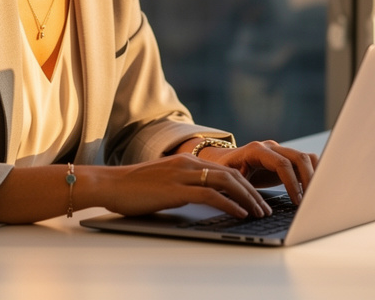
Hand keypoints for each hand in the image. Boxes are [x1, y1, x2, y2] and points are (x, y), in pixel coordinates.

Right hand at [82, 153, 270, 218]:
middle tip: (265, 208)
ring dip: (247, 199)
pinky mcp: (176, 189)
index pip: (226, 171)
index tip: (257, 199)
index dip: (246, 185)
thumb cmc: (132, 188)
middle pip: (232, 175)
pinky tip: (240, 214)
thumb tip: (203, 200)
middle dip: (253, 193)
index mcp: (187, 161)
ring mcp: (183, 175)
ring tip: (259, 213)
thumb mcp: (164, 183)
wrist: (109, 184)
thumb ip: (184, 187)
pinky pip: (211, 196)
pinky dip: (230, 204)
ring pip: (226, 183)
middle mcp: (188, 164)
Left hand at [201, 140, 317, 204]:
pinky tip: (314, 188)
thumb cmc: (224, 171)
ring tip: (315, 196)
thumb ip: (241, 186)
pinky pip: (306, 161)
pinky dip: (313, 172)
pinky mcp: (286, 158)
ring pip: (306, 158)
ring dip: (314, 176)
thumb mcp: (229, 178)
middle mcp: (271, 147)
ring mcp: (280, 150)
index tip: (297, 201)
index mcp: (256, 150)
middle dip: (309, 179)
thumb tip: (252, 203)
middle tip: (311, 200)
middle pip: (299, 158)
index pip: (282, 164)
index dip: (291, 183)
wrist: (224, 160)